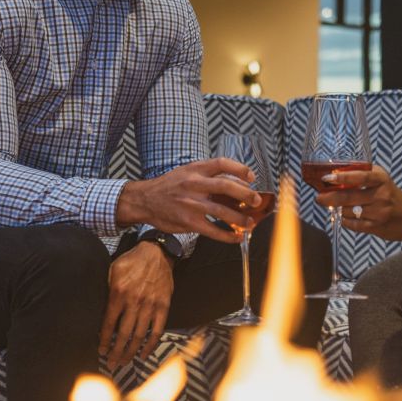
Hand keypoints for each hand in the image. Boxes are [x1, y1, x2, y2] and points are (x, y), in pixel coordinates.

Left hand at [99, 242, 174, 368]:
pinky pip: (157, 330)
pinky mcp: (163, 306)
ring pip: (139, 335)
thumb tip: (97, 310)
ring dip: (131, 352)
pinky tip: (144, 354)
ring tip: (124, 362)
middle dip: (116, 352)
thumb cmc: (132, 261)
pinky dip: (151, 345)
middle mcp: (135, 301)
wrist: (156, 252)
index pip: (108, 324)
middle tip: (111, 363)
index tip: (101, 351)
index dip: (104, 340)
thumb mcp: (112, 271)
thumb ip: (106, 290)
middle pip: (123, 334)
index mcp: (119, 293)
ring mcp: (150, 305)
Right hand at [117, 158, 258, 242]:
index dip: (240, 168)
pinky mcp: (188, 222)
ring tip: (250, 223)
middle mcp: (194, 185)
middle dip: (245, 194)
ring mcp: (191, 204)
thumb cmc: (169, 186)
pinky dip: (227, 235)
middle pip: (226, 186)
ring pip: (221, 211)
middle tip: (256, 200)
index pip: (222, 163)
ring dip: (240, 218)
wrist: (144, 200)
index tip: (251, 176)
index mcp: (195, 170)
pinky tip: (236, 237)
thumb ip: (208, 176)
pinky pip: (212, 230)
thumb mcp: (187, 172)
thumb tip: (235, 184)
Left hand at [317, 165, 401, 241]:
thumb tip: (334, 174)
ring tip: (341, 206)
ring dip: (340, 209)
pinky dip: (345, 220)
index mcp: (381, 179)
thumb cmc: (391, 194)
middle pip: (349, 196)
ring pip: (348, 211)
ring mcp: (379, 212)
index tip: (327, 178)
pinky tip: (347, 216)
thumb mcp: (381, 179)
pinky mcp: (376, 227)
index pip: (360, 176)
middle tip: (319, 198)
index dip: (342, 177)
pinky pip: (352, 224)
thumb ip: (362, 174)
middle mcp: (381, 195)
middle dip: (329, 197)